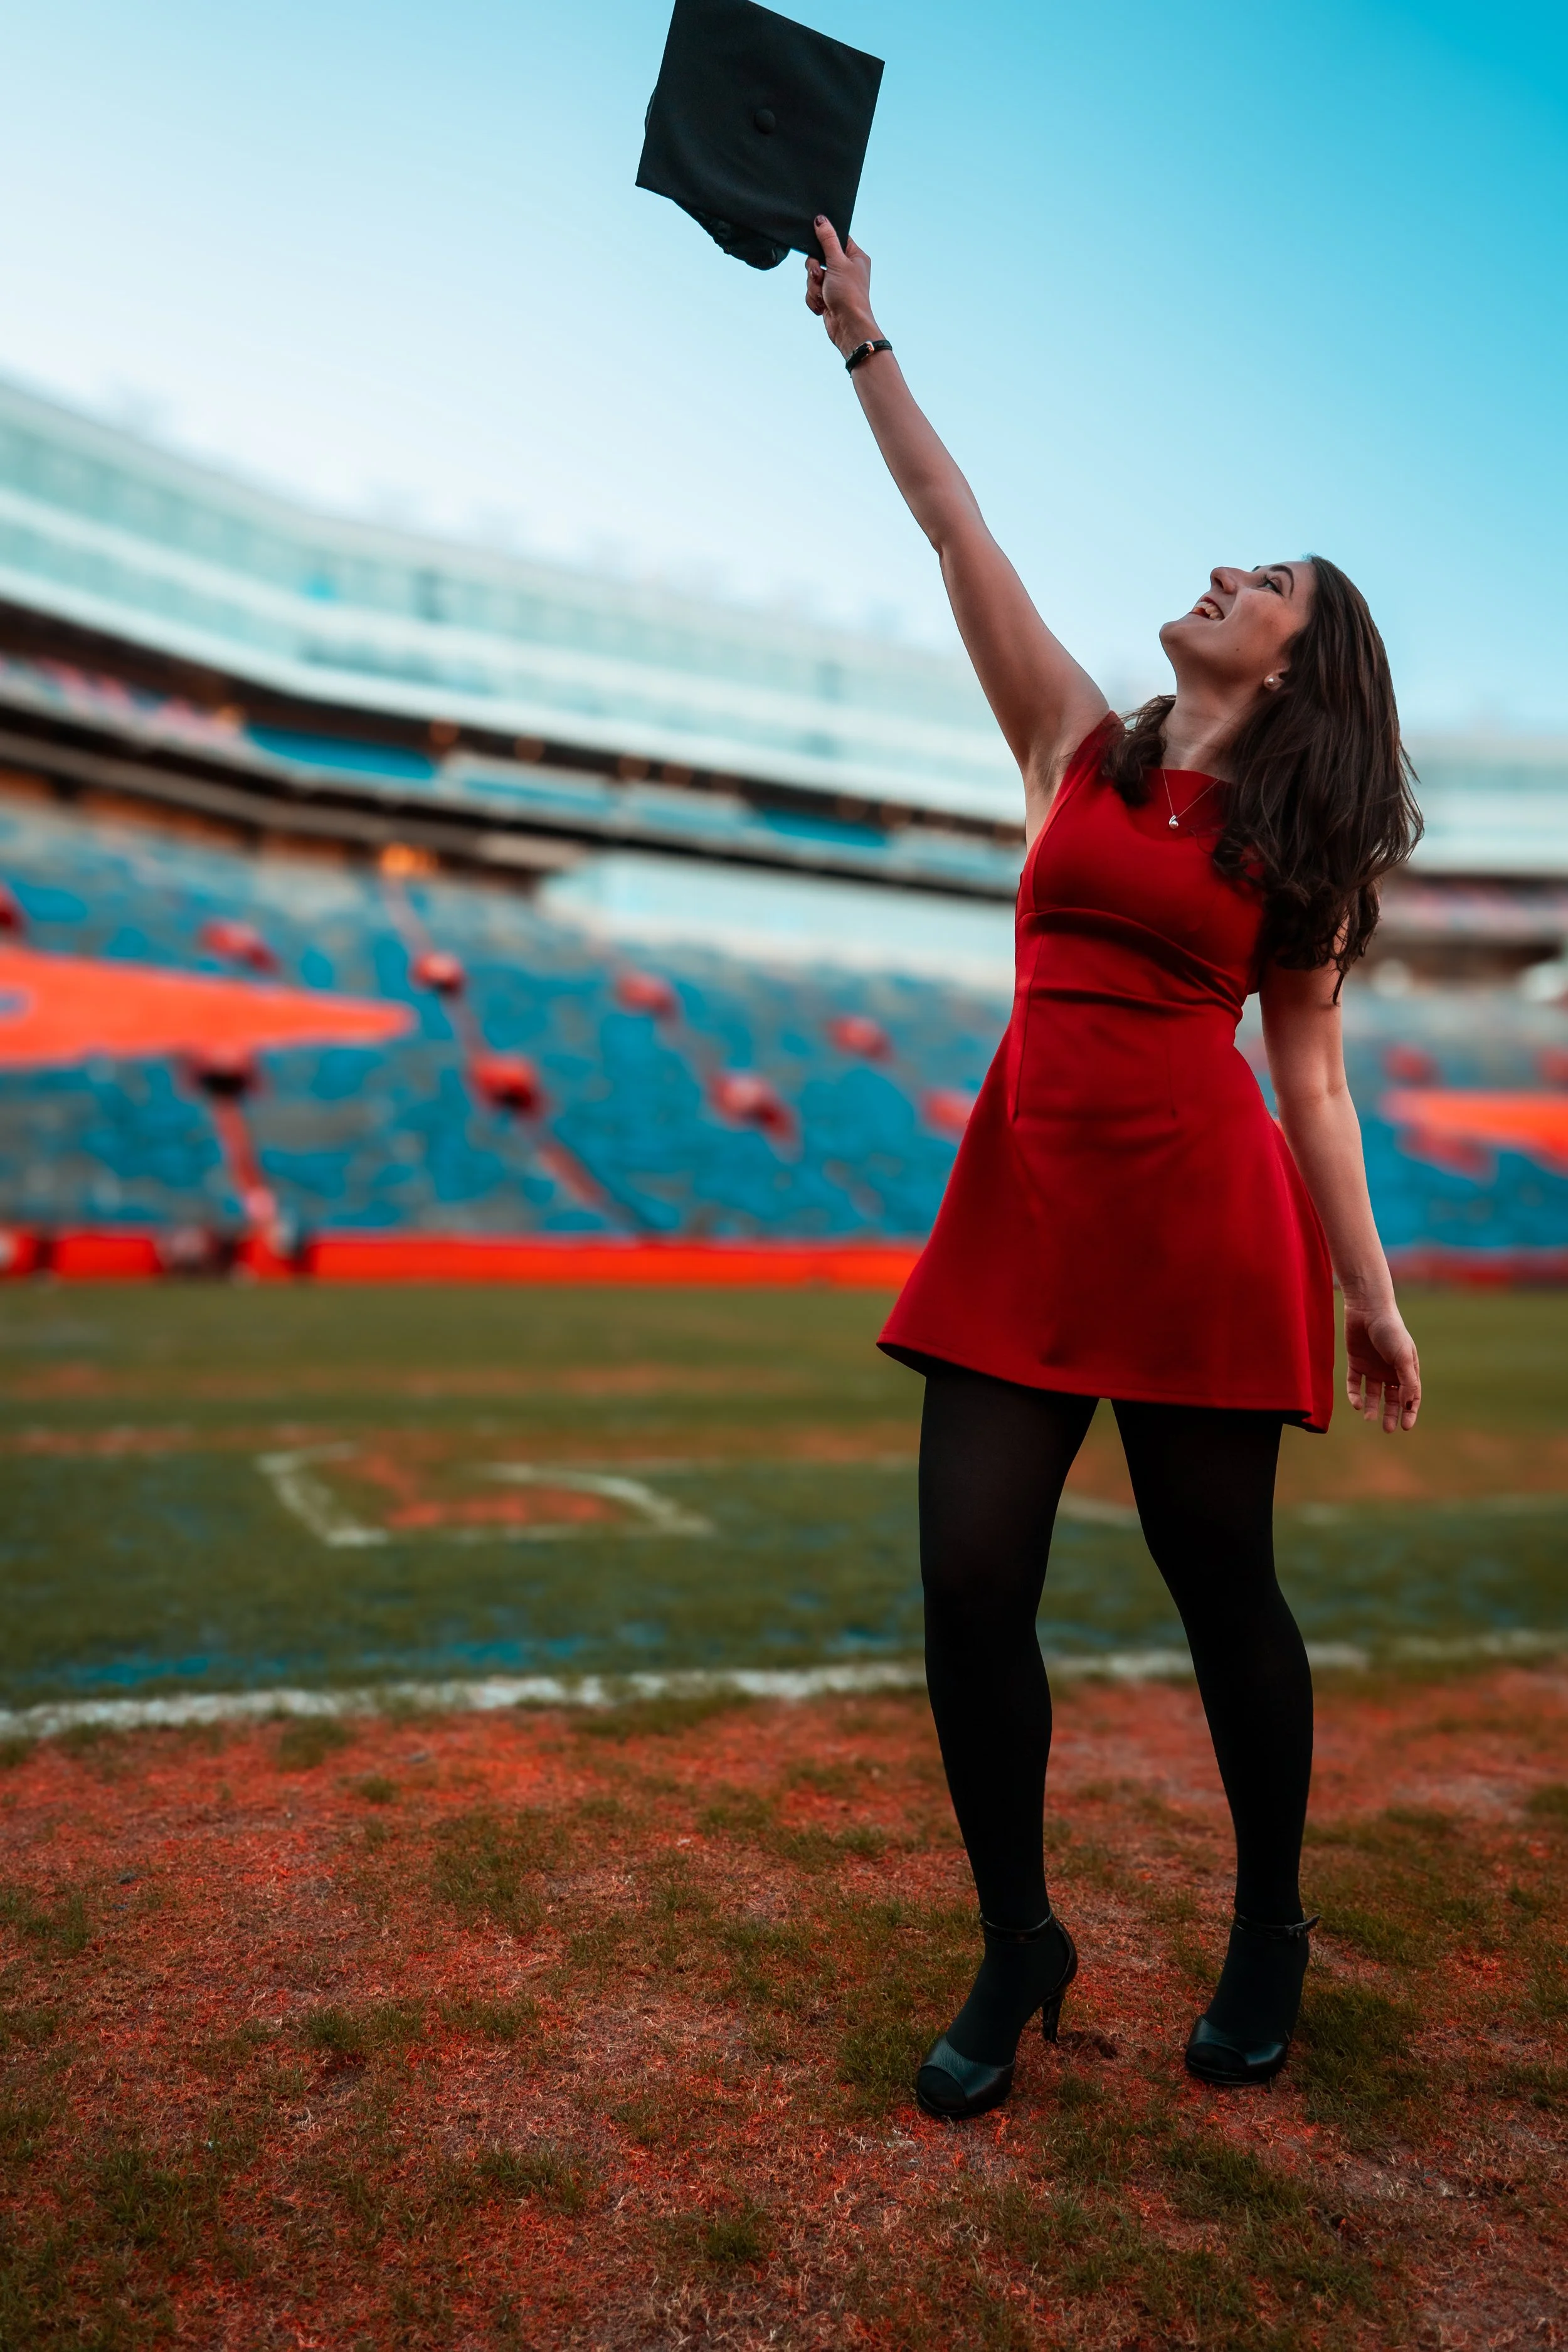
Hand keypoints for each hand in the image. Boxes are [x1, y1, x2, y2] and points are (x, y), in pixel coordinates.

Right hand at [805, 216, 877, 356]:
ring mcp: (836, 284)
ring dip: (813, 287)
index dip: (824, 242)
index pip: (836, 238)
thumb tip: (821, 219)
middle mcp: (846, 269)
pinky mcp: (828, 298)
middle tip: (820, 277)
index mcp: (855, 256)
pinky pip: (812, 291)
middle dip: (815, 270)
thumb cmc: (849, 295)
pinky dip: (814, 299)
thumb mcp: (837, 262)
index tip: (818, 249)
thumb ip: (827, 240)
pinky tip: (822, 306)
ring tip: (824, 296)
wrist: (847, 327)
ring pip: (813, 276)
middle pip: (819, 257)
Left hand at [1344, 1299, 1420, 1431]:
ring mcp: (1372, 1366)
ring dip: (1371, 1407)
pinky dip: (1355, 1394)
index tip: (1406, 1426)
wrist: (1367, 1308)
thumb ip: (1407, 1382)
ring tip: (1369, 1418)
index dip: (1410, 1411)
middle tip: (1388, 1429)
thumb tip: (1408, 1406)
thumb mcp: (1403, 1357)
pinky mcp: (1355, 1362)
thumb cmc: (1391, 1331)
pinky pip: (1355, 1383)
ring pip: (1373, 1393)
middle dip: (1390, 1413)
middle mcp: (1390, 1369)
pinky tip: (1356, 1403)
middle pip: (1392, 1397)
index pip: (1411, 1395)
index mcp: (1407, 1368)